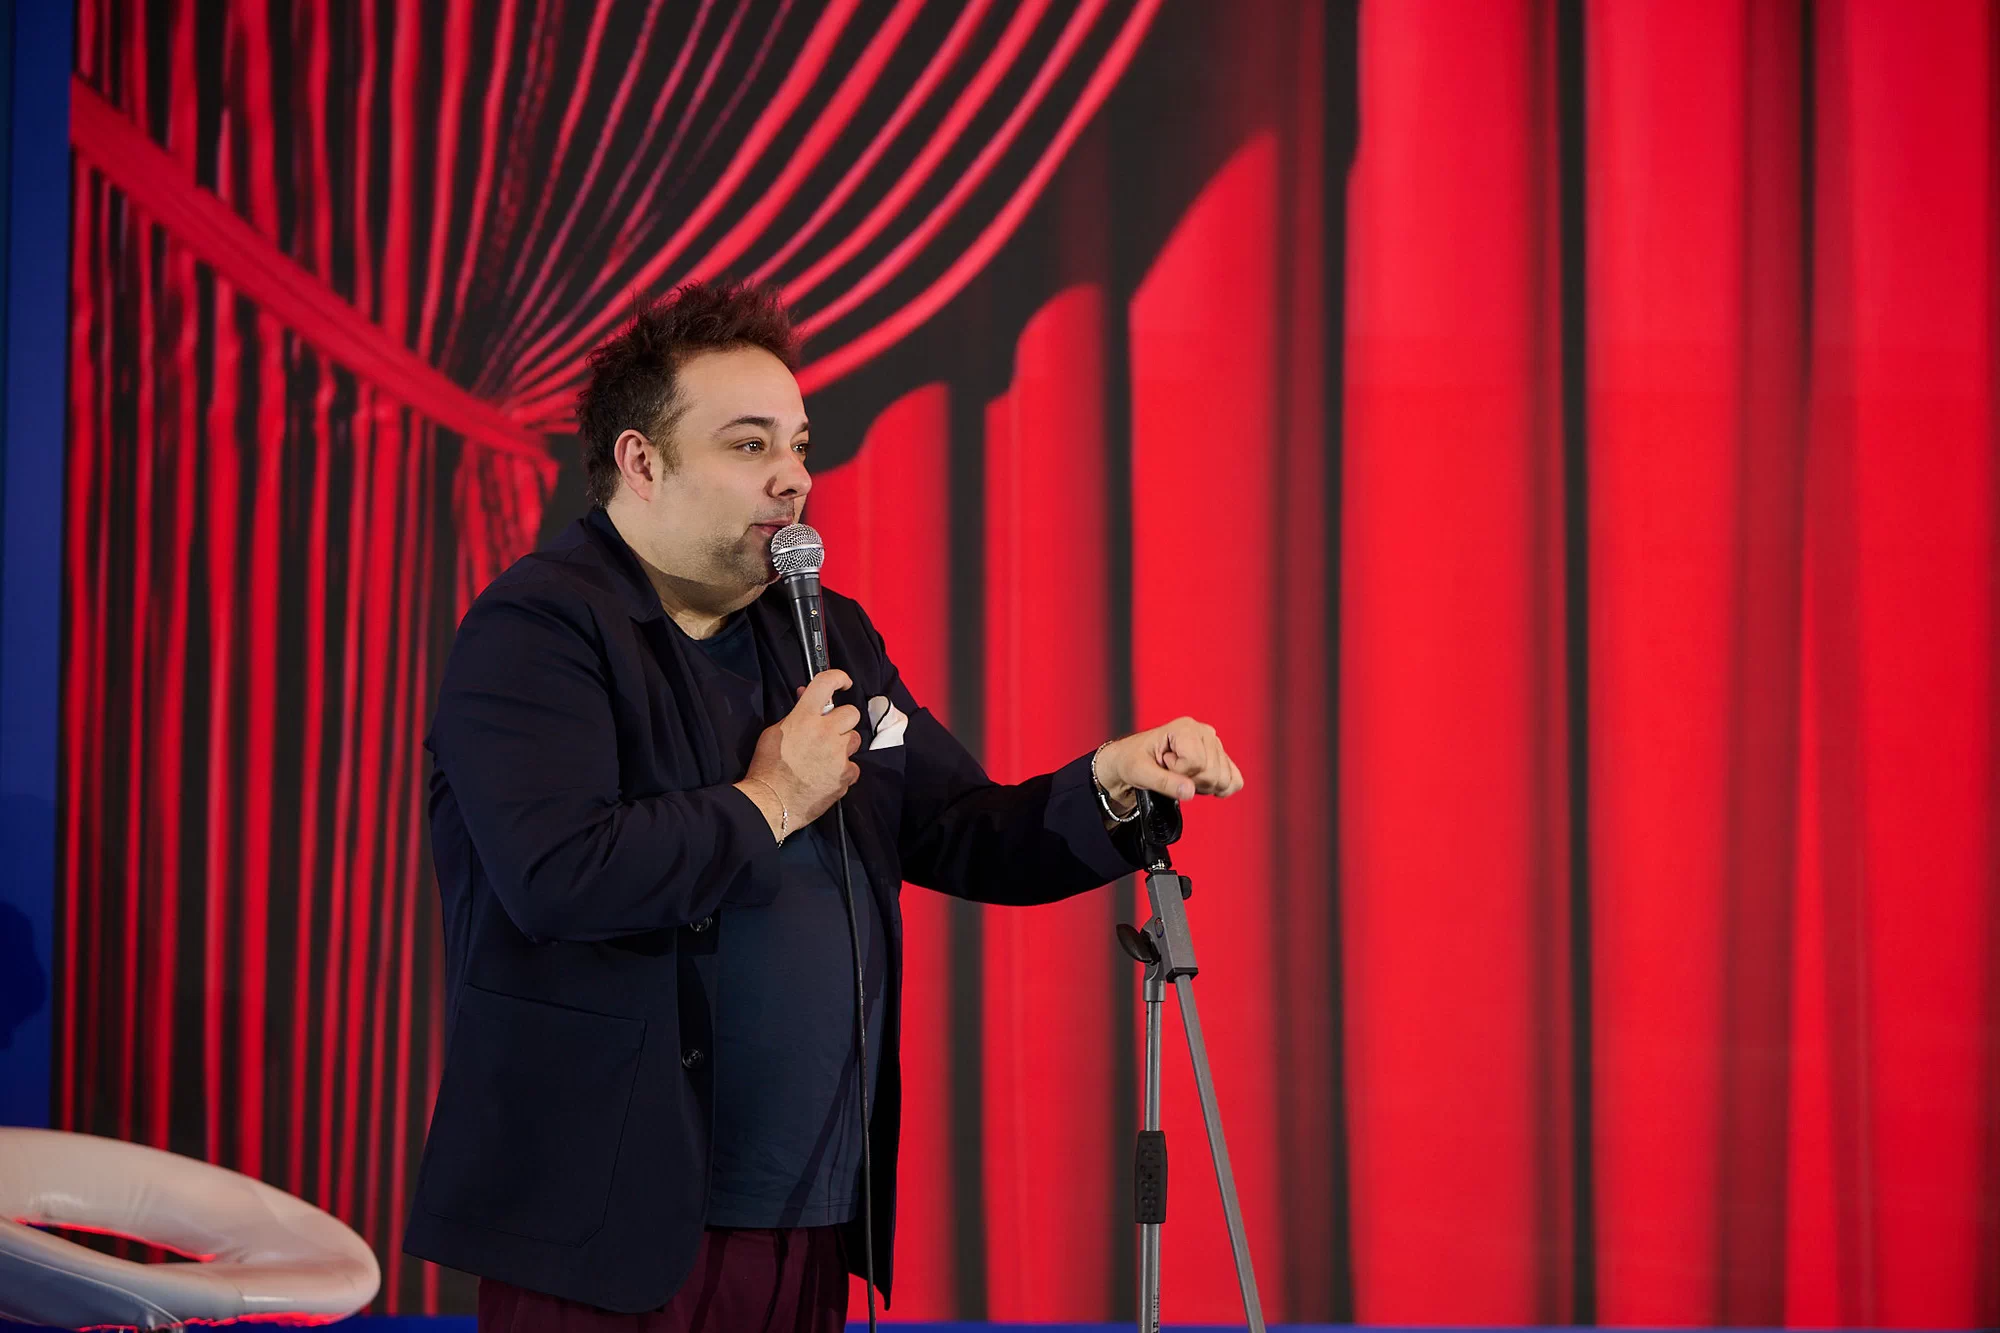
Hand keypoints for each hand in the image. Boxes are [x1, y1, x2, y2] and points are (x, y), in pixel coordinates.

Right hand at [737, 670, 860, 836]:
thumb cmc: (768, 768)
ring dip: (844, 745)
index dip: (839, 678)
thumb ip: (795, 713)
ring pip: (854, 739)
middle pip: (852, 713)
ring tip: (826, 757)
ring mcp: (838, 754)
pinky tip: (828, 775)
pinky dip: (844, 770)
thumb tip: (806, 695)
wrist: (772, 802)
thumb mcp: (774, 732)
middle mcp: (825, 732)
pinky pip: (854, 766)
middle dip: (842, 720)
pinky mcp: (845, 775)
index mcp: (804, 717)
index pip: (827, 683)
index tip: (844, 683)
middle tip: (830, 731)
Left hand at [1095, 717, 1244, 810]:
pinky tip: (1199, 783)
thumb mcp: (1140, 772)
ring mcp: (1214, 744)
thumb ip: (1164, 782)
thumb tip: (1189, 792)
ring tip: (1183, 774)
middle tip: (1172, 771)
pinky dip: (1219, 789)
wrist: (1133, 759)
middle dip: (1191, 781)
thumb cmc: (1133, 760)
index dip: (1178, 772)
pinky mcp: (1220, 757)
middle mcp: (1204, 731)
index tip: (1163, 764)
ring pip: (1224, 779)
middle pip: (1213, 772)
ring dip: (1201, 785)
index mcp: (1185, 728)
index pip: (1196, 763)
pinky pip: (1235, 780)